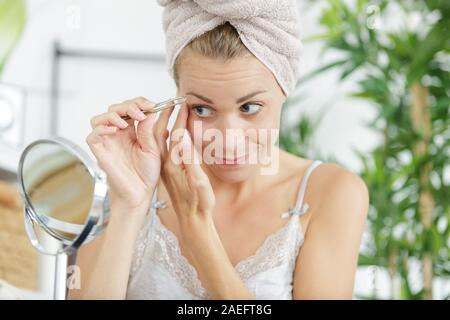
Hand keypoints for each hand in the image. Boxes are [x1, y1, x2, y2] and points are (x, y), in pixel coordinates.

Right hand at [86, 97, 171, 211]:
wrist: (141, 193)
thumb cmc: (147, 173)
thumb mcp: (152, 148)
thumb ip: (149, 130)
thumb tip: (149, 111)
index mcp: (132, 130)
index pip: (131, 107)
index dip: (140, 103)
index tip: (152, 105)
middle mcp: (118, 133)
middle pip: (115, 109)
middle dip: (128, 106)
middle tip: (140, 113)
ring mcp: (107, 141)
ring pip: (100, 118)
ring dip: (113, 115)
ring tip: (126, 122)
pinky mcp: (99, 151)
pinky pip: (93, 134)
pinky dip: (102, 128)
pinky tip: (115, 130)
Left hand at [160, 104, 215, 222]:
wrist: (192, 221)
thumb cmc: (199, 204)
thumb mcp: (198, 182)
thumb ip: (191, 160)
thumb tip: (182, 138)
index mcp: (172, 165)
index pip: (171, 134)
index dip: (177, 117)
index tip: (183, 103)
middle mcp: (165, 164)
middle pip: (162, 133)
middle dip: (168, 115)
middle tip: (176, 99)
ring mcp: (166, 167)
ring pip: (162, 140)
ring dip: (167, 123)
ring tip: (174, 110)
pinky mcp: (170, 171)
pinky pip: (166, 148)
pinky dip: (169, 135)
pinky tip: (173, 131)